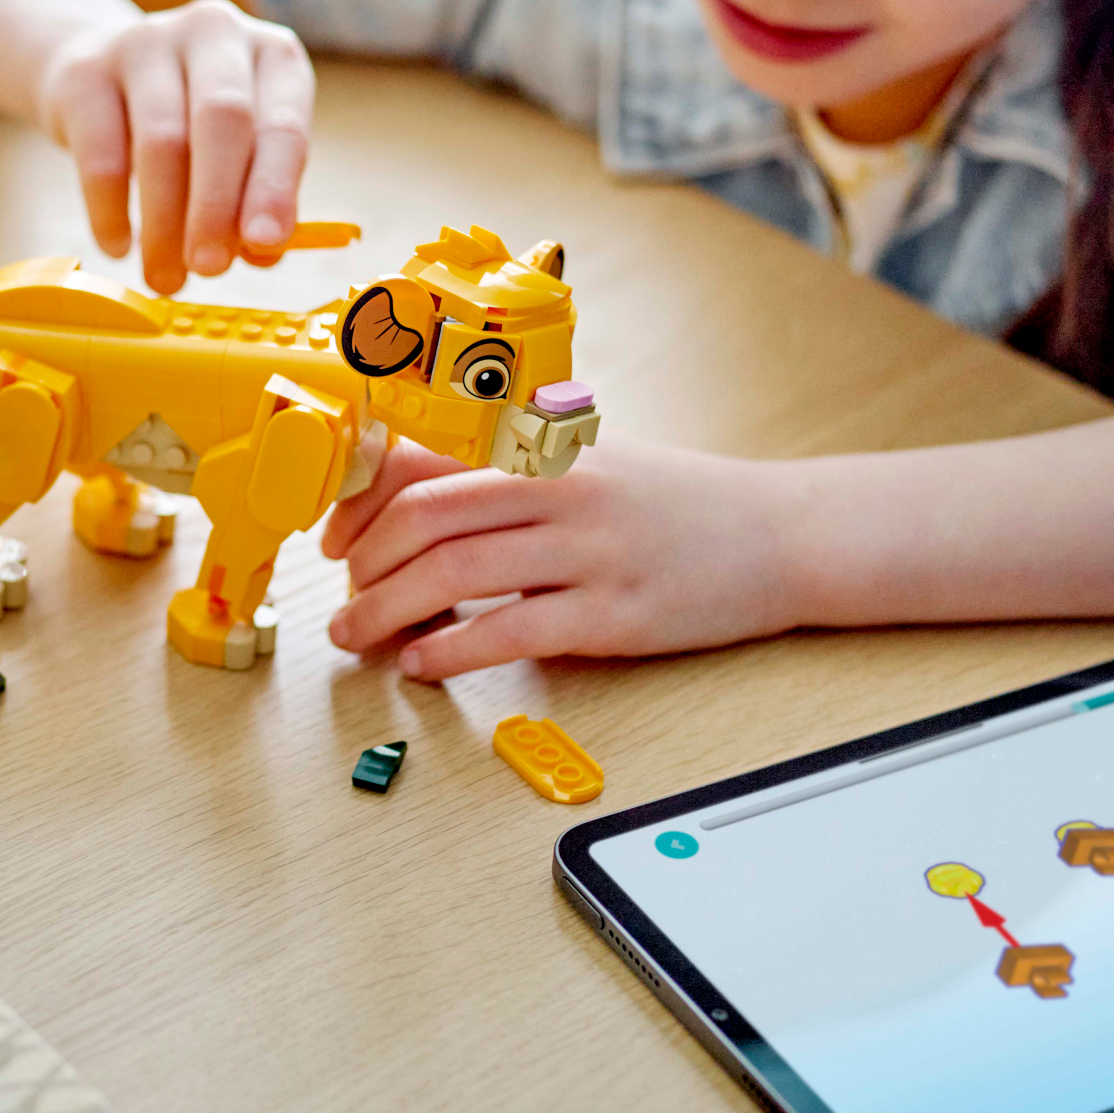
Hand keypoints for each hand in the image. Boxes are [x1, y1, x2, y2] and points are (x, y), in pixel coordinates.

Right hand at [34, 0, 314, 296]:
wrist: (98, 71)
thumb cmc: (189, 121)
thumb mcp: (236, 150)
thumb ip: (254, 197)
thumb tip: (261, 254)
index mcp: (272, 56)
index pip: (284, 122)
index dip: (275, 187)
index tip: (265, 243)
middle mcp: (214, 32)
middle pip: (222, 120)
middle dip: (217, 205)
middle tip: (209, 268)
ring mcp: (146, 42)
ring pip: (161, 141)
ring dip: (164, 222)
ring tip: (164, 276)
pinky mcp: (85, 70)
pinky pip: (100, 151)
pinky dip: (110, 209)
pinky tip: (118, 246)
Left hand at [321, 435, 806, 678]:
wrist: (781, 533)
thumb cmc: (674, 501)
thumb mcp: (588, 462)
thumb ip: (508, 472)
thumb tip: (405, 499)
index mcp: (545, 446)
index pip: (423, 460)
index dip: (359, 503)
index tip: (332, 539)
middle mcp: (561, 488)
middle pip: (423, 518)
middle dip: (362, 563)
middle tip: (342, 598)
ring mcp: (588, 551)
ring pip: (453, 576)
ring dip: (386, 612)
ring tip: (357, 638)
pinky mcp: (614, 615)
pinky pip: (509, 633)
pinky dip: (450, 653)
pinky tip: (423, 666)